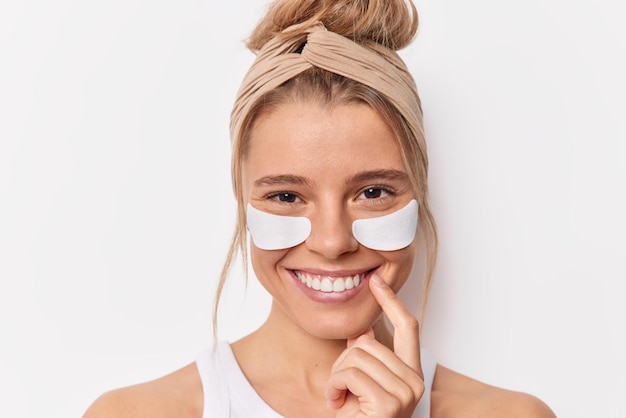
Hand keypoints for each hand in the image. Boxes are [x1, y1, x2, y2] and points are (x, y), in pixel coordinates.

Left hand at [325, 273, 424, 416]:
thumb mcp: (359, 383)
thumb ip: (365, 357)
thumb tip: (361, 330)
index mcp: (410, 373)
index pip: (407, 327)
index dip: (392, 301)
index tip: (377, 281)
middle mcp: (415, 381)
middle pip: (367, 341)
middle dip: (343, 362)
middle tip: (342, 389)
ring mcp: (406, 392)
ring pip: (356, 355)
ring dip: (337, 376)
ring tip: (341, 398)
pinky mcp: (390, 402)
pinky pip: (350, 372)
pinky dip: (334, 386)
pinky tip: (338, 405)